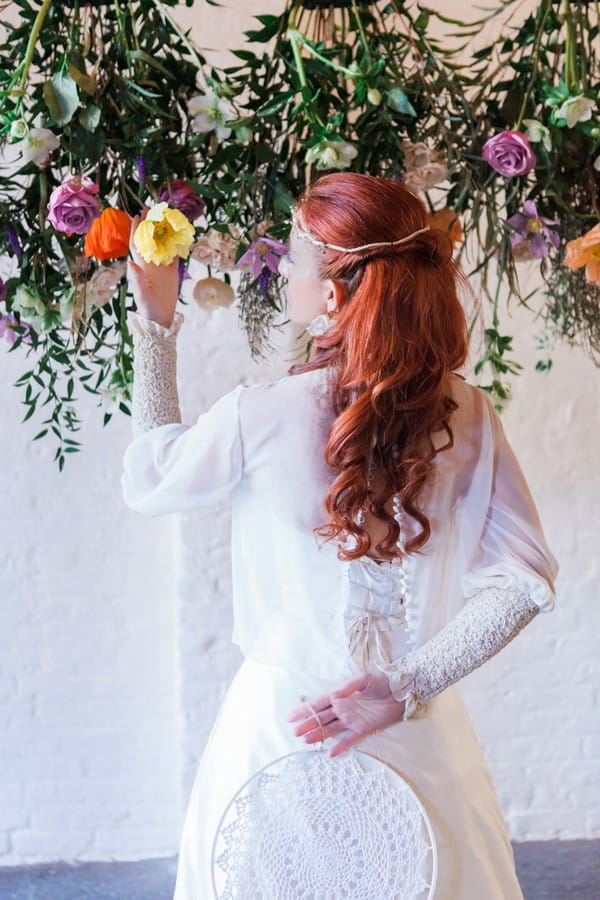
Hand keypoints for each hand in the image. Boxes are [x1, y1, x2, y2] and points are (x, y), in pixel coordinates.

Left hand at [127, 211, 179, 327]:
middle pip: (150, 239)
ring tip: (168, 217)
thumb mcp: (142, 294)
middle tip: (153, 209)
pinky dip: (177, 244)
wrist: (160, 318)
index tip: (138, 215)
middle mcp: (149, 262)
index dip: (136, 229)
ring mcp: (160, 266)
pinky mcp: (171, 272)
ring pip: (163, 244)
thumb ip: (138, 279)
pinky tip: (181, 234)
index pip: (137, 243)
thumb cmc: (148, 307)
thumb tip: (131, 263)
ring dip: (165, 231)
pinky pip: (175, 254)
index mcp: (140, 265)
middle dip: (150, 224)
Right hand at [287, 671, 405, 757]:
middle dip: (308, 725)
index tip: (291, 717)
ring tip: (306, 741)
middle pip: (321, 718)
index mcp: (340, 695)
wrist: (400, 692)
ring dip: (318, 735)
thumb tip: (335, 694)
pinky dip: (340, 747)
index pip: (318, 703)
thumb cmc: (382, 682)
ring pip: (330, 729)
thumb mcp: (364, 679)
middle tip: (295, 733)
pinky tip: (330, 753)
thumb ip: (348, 686)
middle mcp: (343, 708)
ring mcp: (351, 719)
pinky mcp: (362, 729)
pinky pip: (349, 739)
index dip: (305, 709)